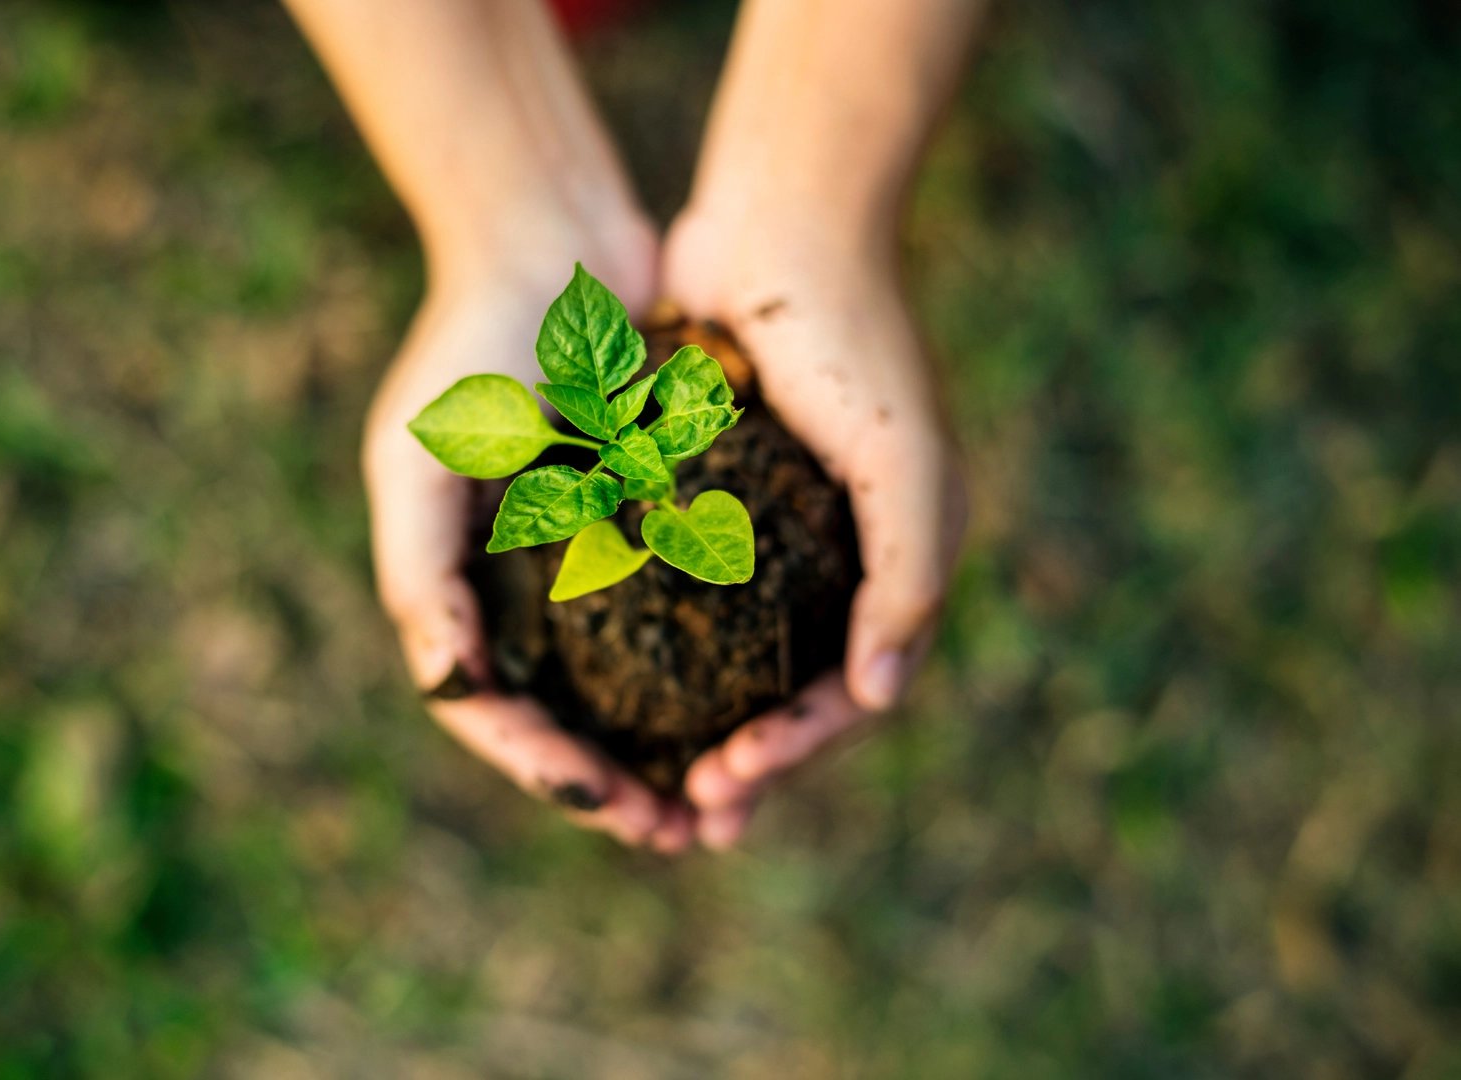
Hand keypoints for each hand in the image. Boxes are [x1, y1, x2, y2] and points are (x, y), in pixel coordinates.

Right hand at [362, 229, 697, 851]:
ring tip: (727, 795)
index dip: (549, 772)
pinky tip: (757, 704)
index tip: (615, 806)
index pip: (496, 712)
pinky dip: (712, 667)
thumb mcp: (420, 458)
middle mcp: (526, 587)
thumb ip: (421, 576)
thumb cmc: (472, 346)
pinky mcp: (655, 521)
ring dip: (673, 747)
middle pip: (570, 718)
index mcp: (463, 588)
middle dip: (620, 786)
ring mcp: (592, 558)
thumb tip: (451, 686)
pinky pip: (686, 614)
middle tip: (683, 834)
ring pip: (634, 684)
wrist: (553, 240)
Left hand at [660, 209, 969, 848]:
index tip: (726, 787)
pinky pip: (692, 595)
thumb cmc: (854, 340)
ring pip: (737, 660)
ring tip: (656, 783)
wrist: (785, 222)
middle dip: (748, 764)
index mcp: (892, 563)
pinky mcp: (716, 499)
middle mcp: (837, 560)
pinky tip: (619, 688)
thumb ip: (907, 579)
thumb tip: (880, 695)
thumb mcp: (904, 463)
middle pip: (792, 693)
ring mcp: (776, 533)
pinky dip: (665, 649)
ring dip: (702, 726)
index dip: (793, 751)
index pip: (849, 692)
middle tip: (689, 822)